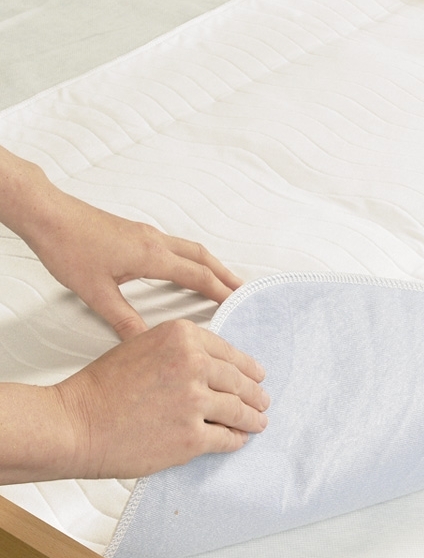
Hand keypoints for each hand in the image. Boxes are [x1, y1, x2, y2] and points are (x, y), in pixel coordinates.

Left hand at [25, 189, 242, 339]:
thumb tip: (143, 341)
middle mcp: (155, 242)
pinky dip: (192, 258)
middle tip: (242, 290)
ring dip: (210, 264)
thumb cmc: (68, 247)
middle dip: (225, 275)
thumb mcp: (95, 292)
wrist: (48, 216)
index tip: (236, 302)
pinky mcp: (137, 233)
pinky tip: (185, 267)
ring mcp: (147, 235)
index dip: (219, 290)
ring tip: (222, 278)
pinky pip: (176, 246)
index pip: (197, 275)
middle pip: (203, 257)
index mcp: (151, 256)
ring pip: (191, 249)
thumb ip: (123, 319)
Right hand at [52, 320, 269, 478]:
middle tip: (263, 400)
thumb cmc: (101, 388)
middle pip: (239, 381)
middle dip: (256, 393)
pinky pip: (226, 438)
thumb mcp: (143, 346)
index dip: (247, 367)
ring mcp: (194, 401)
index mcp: (182, 336)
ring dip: (253, 418)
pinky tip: (238, 440)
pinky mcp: (191, 436)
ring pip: (239, 410)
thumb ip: (179, 351)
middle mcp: (193, 364)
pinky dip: (236, 440)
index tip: (257, 374)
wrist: (74, 424)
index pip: (229, 353)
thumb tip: (211, 365)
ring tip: (258, 421)